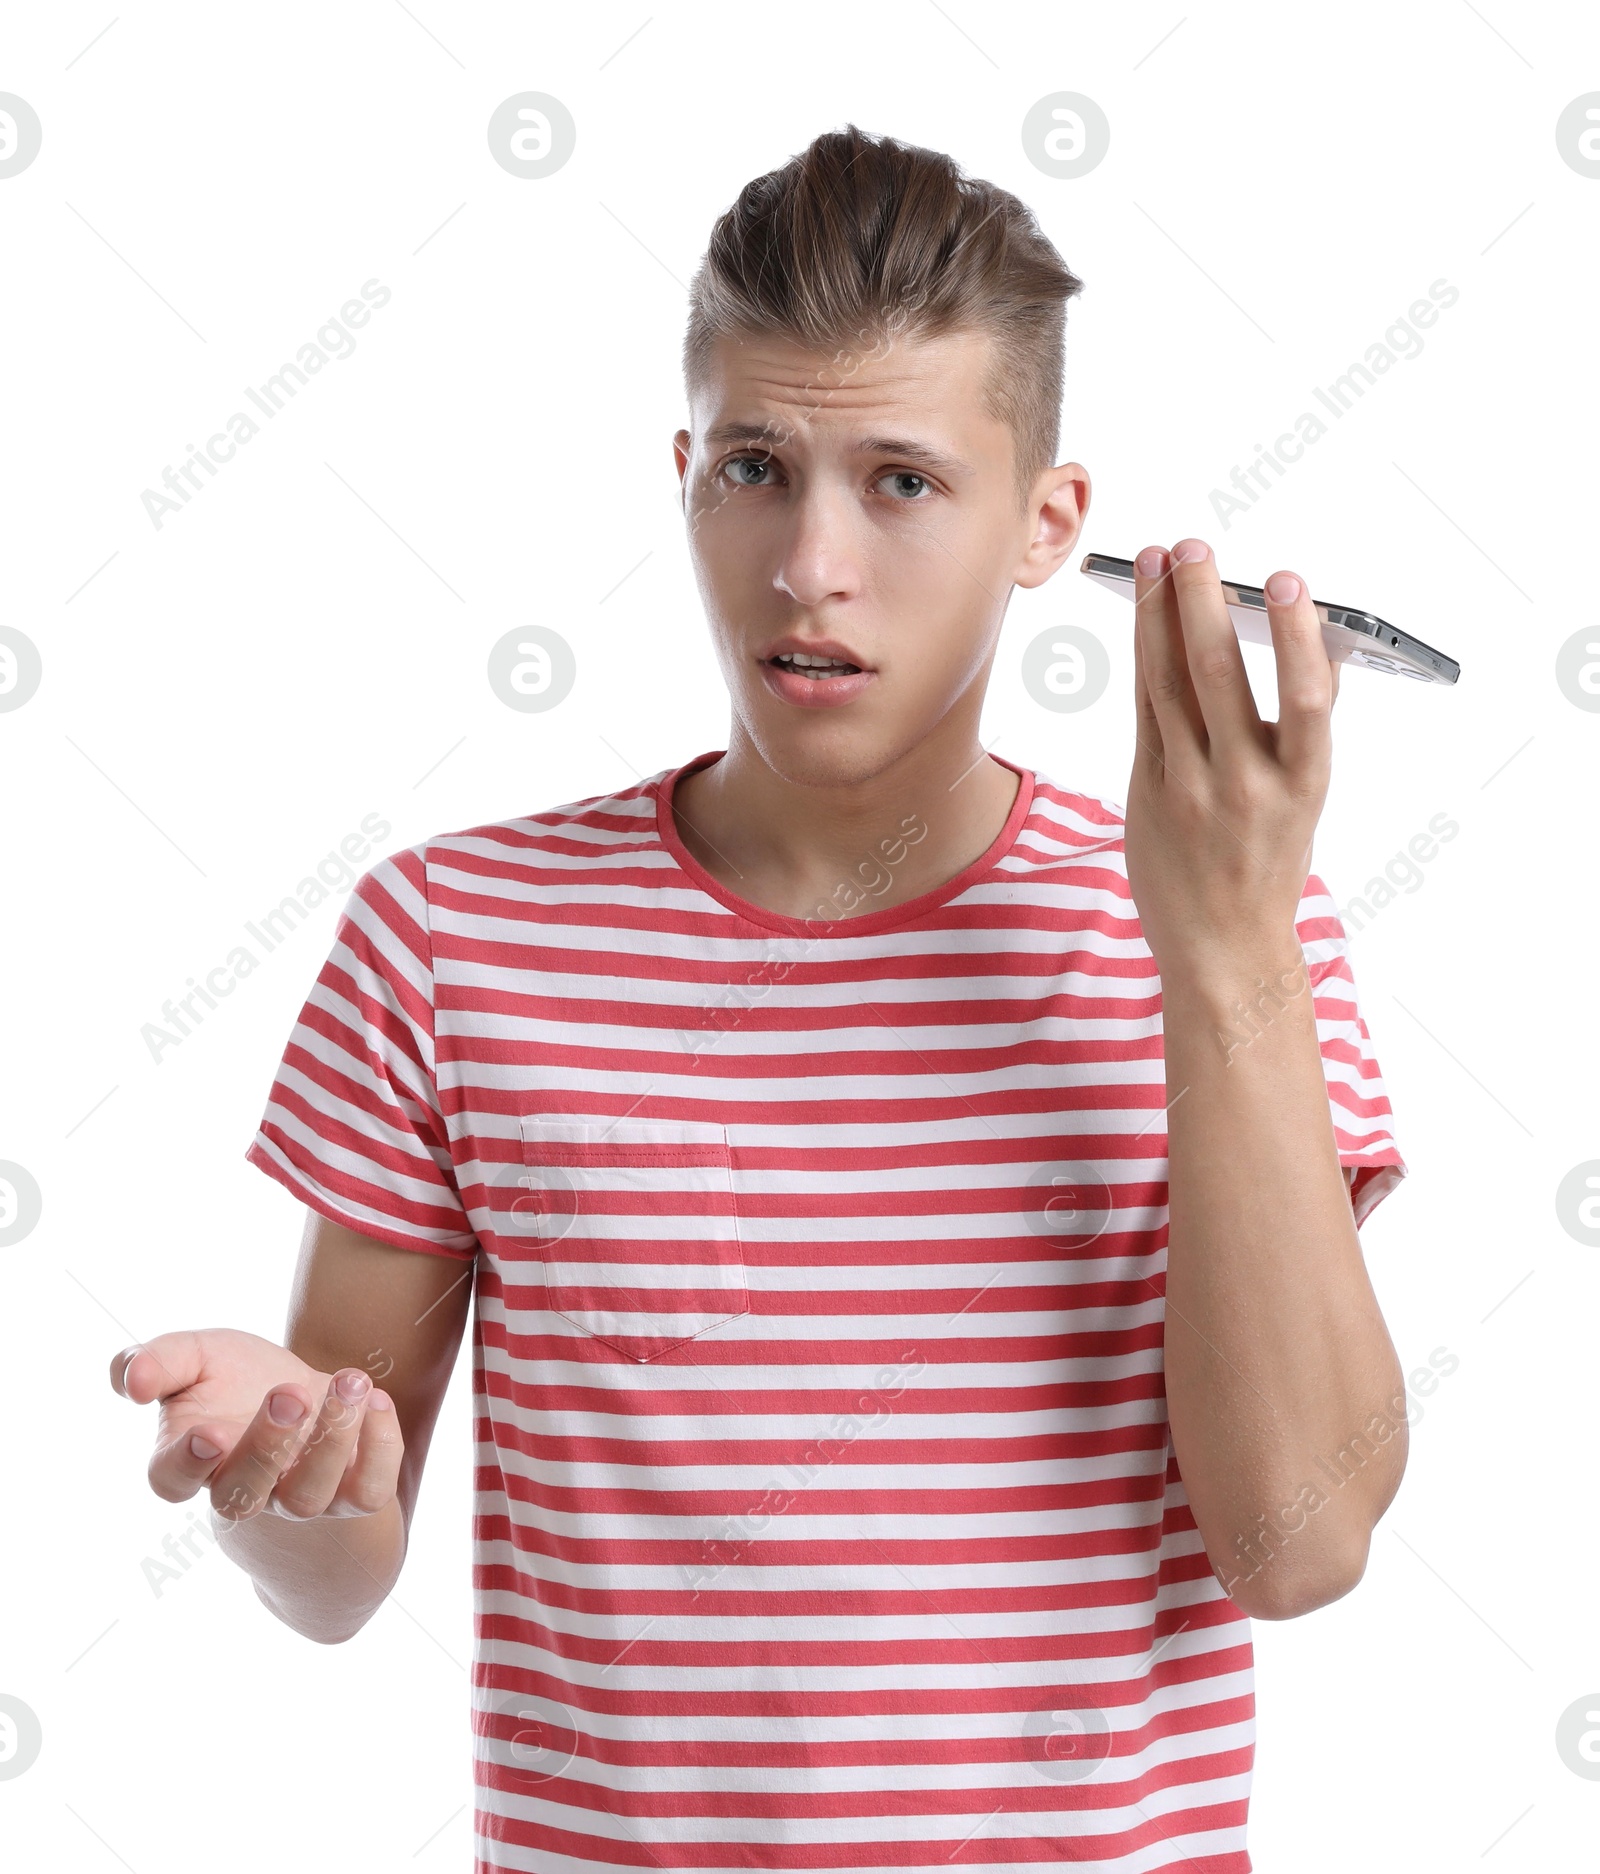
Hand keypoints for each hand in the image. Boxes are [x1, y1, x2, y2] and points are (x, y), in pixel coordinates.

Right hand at [110, 1328, 401, 1524]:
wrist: (296, 1394)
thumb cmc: (232, 1377)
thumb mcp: (193, 1355)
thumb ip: (156, 1362)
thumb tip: (132, 1383)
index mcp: (191, 1458)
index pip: (172, 1480)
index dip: (187, 1463)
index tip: (208, 1431)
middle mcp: (242, 1489)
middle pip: (244, 1494)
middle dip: (268, 1446)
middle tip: (288, 1393)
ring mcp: (297, 1496)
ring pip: (308, 1497)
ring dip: (332, 1440)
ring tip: (349, 1381)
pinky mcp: (350, 1493)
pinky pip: (368, 1491)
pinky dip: (380, 1448)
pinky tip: (376, 1399)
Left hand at [1123, 537, 1338, 976]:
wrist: (1223, 949)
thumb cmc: (1272, 862)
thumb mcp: (1307, 799)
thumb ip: (1302, 727)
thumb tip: (1312, 644)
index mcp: (1303, 783)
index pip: (1305, 698)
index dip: (1294, 635)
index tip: (1286, 580)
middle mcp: (1244, 784)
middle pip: (1216, 676)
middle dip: (1200, 602)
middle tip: (1191, 546)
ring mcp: (1189, 789)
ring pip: (1166, 684)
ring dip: (1157, 615)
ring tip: (1154, 560)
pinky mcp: (1148, 792)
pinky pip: (1145, 710)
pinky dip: (1144, 657)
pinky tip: (1145, 615)